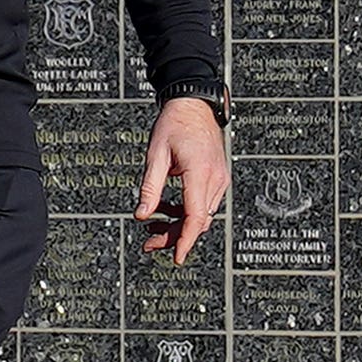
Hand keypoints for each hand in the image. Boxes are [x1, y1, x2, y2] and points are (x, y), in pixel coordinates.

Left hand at [134, 99, 230, 261]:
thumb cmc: (174, 124)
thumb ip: (150, 188)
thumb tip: (142, 215)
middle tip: (150, 243)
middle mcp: (215, 179)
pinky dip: (186, 213)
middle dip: (175, 237)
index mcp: (200, 173)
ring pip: (201, 215)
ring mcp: (219, 179)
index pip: (195, 218)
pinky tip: (167, 211)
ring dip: (179, 225)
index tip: (177, 258)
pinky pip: (203, 204)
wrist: (195, 103)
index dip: (185, 241)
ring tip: (153, 228)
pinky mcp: (217, 177)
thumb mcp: (156, 155)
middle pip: (198, 222)